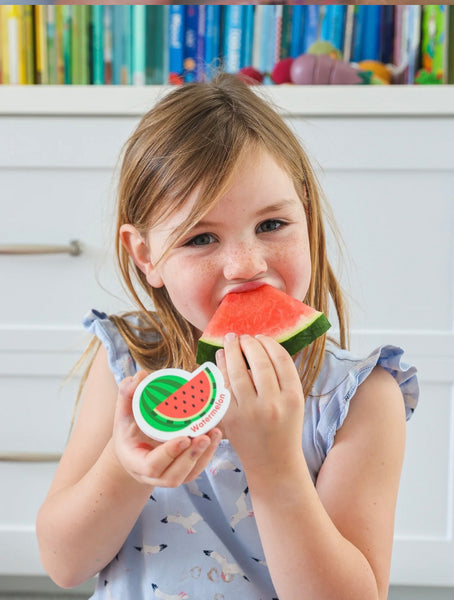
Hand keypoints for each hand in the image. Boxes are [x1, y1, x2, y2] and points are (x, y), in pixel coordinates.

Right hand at [111, 372, 220, 486]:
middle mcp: (152, 475)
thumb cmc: (128, 431)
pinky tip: (215, 436)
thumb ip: (127, 395)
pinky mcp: (182, 473)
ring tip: (214, 433)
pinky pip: (197, 469)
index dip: (168, 454)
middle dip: (191, 457)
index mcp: (135, 462)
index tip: (183, 439)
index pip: (152, 465)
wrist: (132, 451)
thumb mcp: (122, 414)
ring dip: (204, 455)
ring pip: (189, 474)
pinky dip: (208, 454)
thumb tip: (139, 376)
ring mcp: (168, 477)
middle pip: (174, 476)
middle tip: (204, 436)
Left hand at [216, 334, 304, 475]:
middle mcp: (272, 404)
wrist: (273, 463)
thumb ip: (283, 377)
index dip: (269, 343)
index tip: (261, 337)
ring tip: (230, 341)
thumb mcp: (295, 403)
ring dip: (232, 351)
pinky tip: (221, 357)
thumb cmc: (285, 428)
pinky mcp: (230, 418)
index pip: (280, 360)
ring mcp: (249, 412)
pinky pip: (223, 386)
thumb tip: (263, 345)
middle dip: (249, 343)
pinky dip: (221, 368)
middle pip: (259, 362)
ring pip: (238, 371)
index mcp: (293, 398)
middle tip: (243, 336)